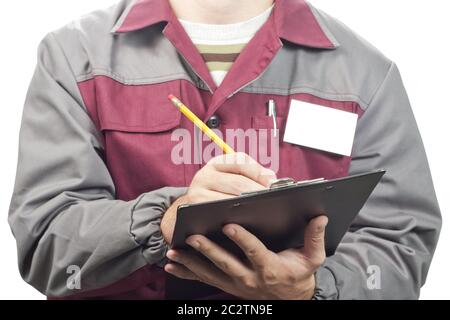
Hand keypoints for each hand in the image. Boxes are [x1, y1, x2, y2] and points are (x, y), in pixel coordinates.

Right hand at [161, 153, 276, 243]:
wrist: (192, 211)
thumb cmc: (221, 194)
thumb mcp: (233, 179)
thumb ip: (255, 176)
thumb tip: (273, 182)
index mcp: (217, 163)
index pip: (241, 161)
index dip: (260, 173)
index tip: (273, 185)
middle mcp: (204, 175)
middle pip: (238, 183)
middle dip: (258, 193)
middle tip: (275, 203)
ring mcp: (196, 193)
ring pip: (230, 200)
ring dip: (249, 207)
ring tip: (264, 212)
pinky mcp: (194, 210)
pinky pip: (219, 214)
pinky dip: (234, 218)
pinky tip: (247, 222)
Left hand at [165, 216, 327, 299]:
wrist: (291, 298)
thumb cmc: (299, 274)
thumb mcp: (312, 258)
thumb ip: (315, 237)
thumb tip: (320, 216)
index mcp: (270, 269)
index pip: (255, 253)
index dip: (243, 240)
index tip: (229, 224)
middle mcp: (250, 279)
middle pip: (226, 264)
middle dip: (209, 250)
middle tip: (194, 237)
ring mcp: (236, 284)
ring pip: (210, 273)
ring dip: (191, 262)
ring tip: (174, 252)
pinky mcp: (227, 285)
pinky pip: (204, 280)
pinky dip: (187, 273)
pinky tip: (171, 266)